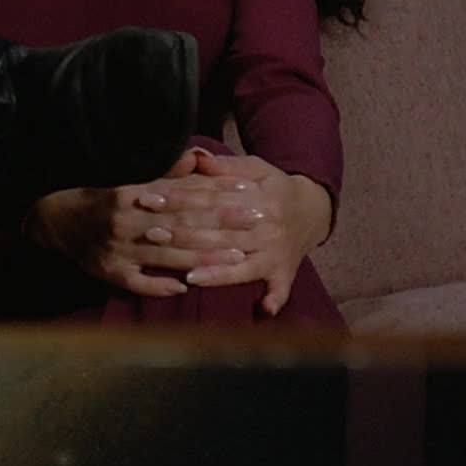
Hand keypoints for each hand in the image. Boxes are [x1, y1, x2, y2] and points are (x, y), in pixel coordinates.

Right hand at [23, 149, 257, 298]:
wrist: (51, 218)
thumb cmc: (95, 196)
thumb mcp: (125, 178)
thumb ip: (163, 172)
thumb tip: (195, 159)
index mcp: (130, 193)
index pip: (182, 195)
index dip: (218, 196)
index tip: (248, 195)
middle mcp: (125, 221)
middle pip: (183, 224)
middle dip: (223, 224)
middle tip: (257, 222)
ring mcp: (118, 249)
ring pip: (168, 253)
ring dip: (205, 255)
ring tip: (238, 254)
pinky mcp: (109, 272)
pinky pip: (139, 282)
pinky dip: (162, 285)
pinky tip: (188, 286)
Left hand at [162, 153, 332, 315]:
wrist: (314, 210)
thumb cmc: (274, 187)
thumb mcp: (254, 168)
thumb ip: (224, 165)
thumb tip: (195, 157)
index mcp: (258, 196)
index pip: (211, 198)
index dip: (179, 198)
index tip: (150, 199)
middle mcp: (267, 225)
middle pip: (220, 231)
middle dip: (184, 233)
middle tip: (152, 234)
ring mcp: (276, 251)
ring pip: (241, 261)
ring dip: (214, 269)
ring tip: (184, 273)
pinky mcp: (285, 271)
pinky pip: (278, 287)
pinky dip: (270, 298)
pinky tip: (259, 308)